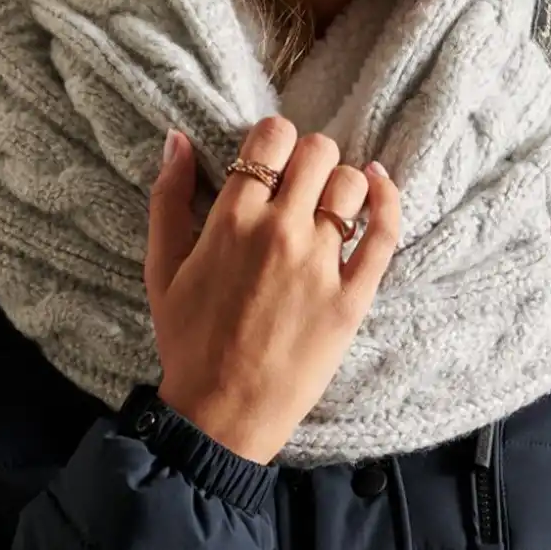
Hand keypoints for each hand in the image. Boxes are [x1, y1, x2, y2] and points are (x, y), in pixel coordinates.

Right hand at [145, 116, 399, 463]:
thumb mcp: (162, 267)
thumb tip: (178, 139)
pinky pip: (384, 233)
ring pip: (351, 184)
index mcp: (233, 220)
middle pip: (317, 152)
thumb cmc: (189, 340)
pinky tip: (379, 185)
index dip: (275, 137)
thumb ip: (168, 198)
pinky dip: (388, 200)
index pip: (273, 137)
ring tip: (329, 202)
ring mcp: (321, 264)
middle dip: (309, 157)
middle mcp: (281, 232)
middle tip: (301, 183)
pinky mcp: (352, 295)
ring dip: (341, 183)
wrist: (222, 413)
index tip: (273, 157)